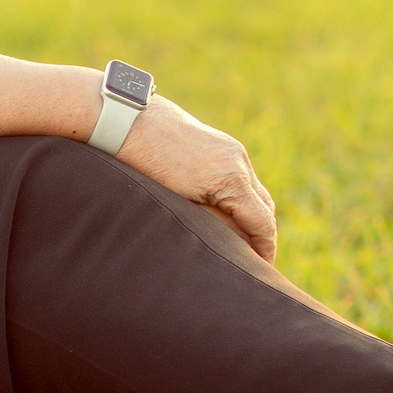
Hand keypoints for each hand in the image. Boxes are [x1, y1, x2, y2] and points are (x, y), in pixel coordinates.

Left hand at [118, 98, 279, 262]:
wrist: (127, 120)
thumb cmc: (146, 167)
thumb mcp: (180, 206)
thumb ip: (215, 226)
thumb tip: (236, 246)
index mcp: (231, 179)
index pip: (262, 223)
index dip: (265, 250)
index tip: (263, 271)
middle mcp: (238, 161)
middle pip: (264, 207)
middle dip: (262, 235)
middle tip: (253, 261)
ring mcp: (231, 149)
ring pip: (253, 191)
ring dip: (250, 215)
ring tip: (238, 241)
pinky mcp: (221, 144)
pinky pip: (241, 177)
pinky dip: (239, 198)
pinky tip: (223, 213)